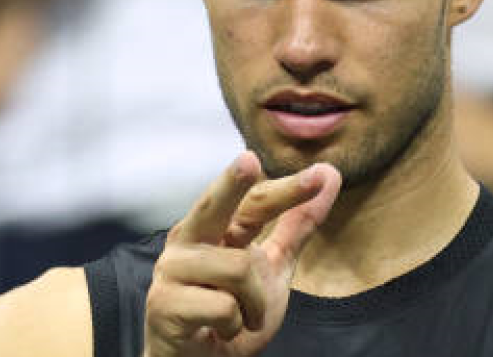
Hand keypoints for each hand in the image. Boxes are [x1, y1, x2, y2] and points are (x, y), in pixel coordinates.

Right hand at [143, 151, 341, 356]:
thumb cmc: (229, 313)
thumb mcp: (272, 268)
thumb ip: (296, 225)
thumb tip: (328, 174)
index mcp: (213, 227)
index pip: (255, 203)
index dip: (288, 190)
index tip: (321, 176)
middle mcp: (188, 240)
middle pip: (216, 205)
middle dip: (231, 185)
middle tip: (248, 162)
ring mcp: (172, 271)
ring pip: (238, 270)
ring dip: (254, 304)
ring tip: (241, 317)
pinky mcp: (164, 304)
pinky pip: (224, 307)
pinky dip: (236, 325)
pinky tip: (219, 331)